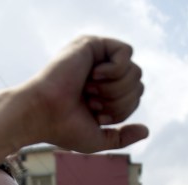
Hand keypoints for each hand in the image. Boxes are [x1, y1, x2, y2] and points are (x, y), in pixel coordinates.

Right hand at [23, 36, 147, 152]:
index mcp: (102, 90)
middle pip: (138, 83)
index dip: (121, 111)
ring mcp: (97, 57)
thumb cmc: (62, 128)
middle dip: (119, 101)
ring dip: (114, 89)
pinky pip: (126, 53)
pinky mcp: (92, 44)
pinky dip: (114, 71)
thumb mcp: (96, 139)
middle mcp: (101, 71)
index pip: (134, 96)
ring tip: (88, 90)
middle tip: (91, 103)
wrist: (41, 114)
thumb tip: (146, 131)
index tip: (95, 115)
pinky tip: (93, 75)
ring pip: (135, 70)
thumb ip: (121, 136)